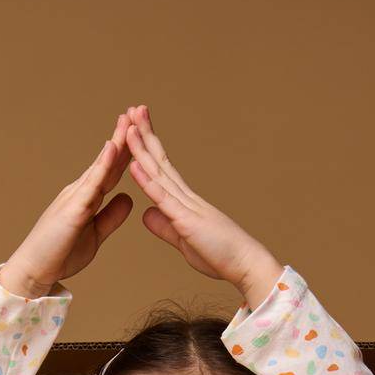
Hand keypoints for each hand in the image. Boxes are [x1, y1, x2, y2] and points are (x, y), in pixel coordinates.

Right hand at [0, 112, 135, 295]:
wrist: (35, 270)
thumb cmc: (61, 254)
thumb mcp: (95, 234)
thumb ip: (111, 216)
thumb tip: (129, 199)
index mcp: (88, 198)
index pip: (112, 170)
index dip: (127, 151)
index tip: (140, 132)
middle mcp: (81, 191)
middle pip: (107, 161)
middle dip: (123, 137)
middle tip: (138, 111)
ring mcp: (76, 197)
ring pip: (100, 165)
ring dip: (115, 142)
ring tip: (128, 120)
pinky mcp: (73, 209)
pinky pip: (91, 184)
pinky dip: (103, 165)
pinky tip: (113, 149)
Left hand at [123, 103, 281, 302]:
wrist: (245, 265)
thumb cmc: (219, 254)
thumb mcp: (183, 240)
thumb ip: (165, 226)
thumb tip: (147, 214)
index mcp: (184, 201)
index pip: (162, 169)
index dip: (148, 148)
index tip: (136, 128)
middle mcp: (185, 197)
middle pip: (160, 161)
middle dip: (144, 135)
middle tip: (132, 109)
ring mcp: (186, 206)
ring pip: (160, 173)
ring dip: (142, 149)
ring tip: (129, 125)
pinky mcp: (186, 221)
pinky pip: (163, 199)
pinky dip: (148, 182)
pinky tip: (134, 165)